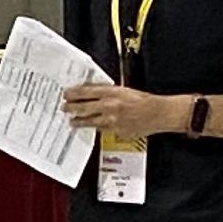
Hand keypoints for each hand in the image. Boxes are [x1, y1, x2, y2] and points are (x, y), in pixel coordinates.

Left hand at [61, 81, 176, 138]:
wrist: (158, 113)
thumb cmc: (143, 100)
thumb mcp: (123, 90)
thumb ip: (107, 92)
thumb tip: (90, 93)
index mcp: (111, 93)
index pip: (86, 92)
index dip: (73, 94)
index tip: (66, 94)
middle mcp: (109, 106)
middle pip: (83, 107)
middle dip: (71, 108)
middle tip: (64, 108)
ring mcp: (112, 120)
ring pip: (90, 122)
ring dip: (79, 122)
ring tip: (72, 122)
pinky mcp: (116, 131)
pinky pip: (103, 130)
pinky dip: (98, 127)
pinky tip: (93, 127)